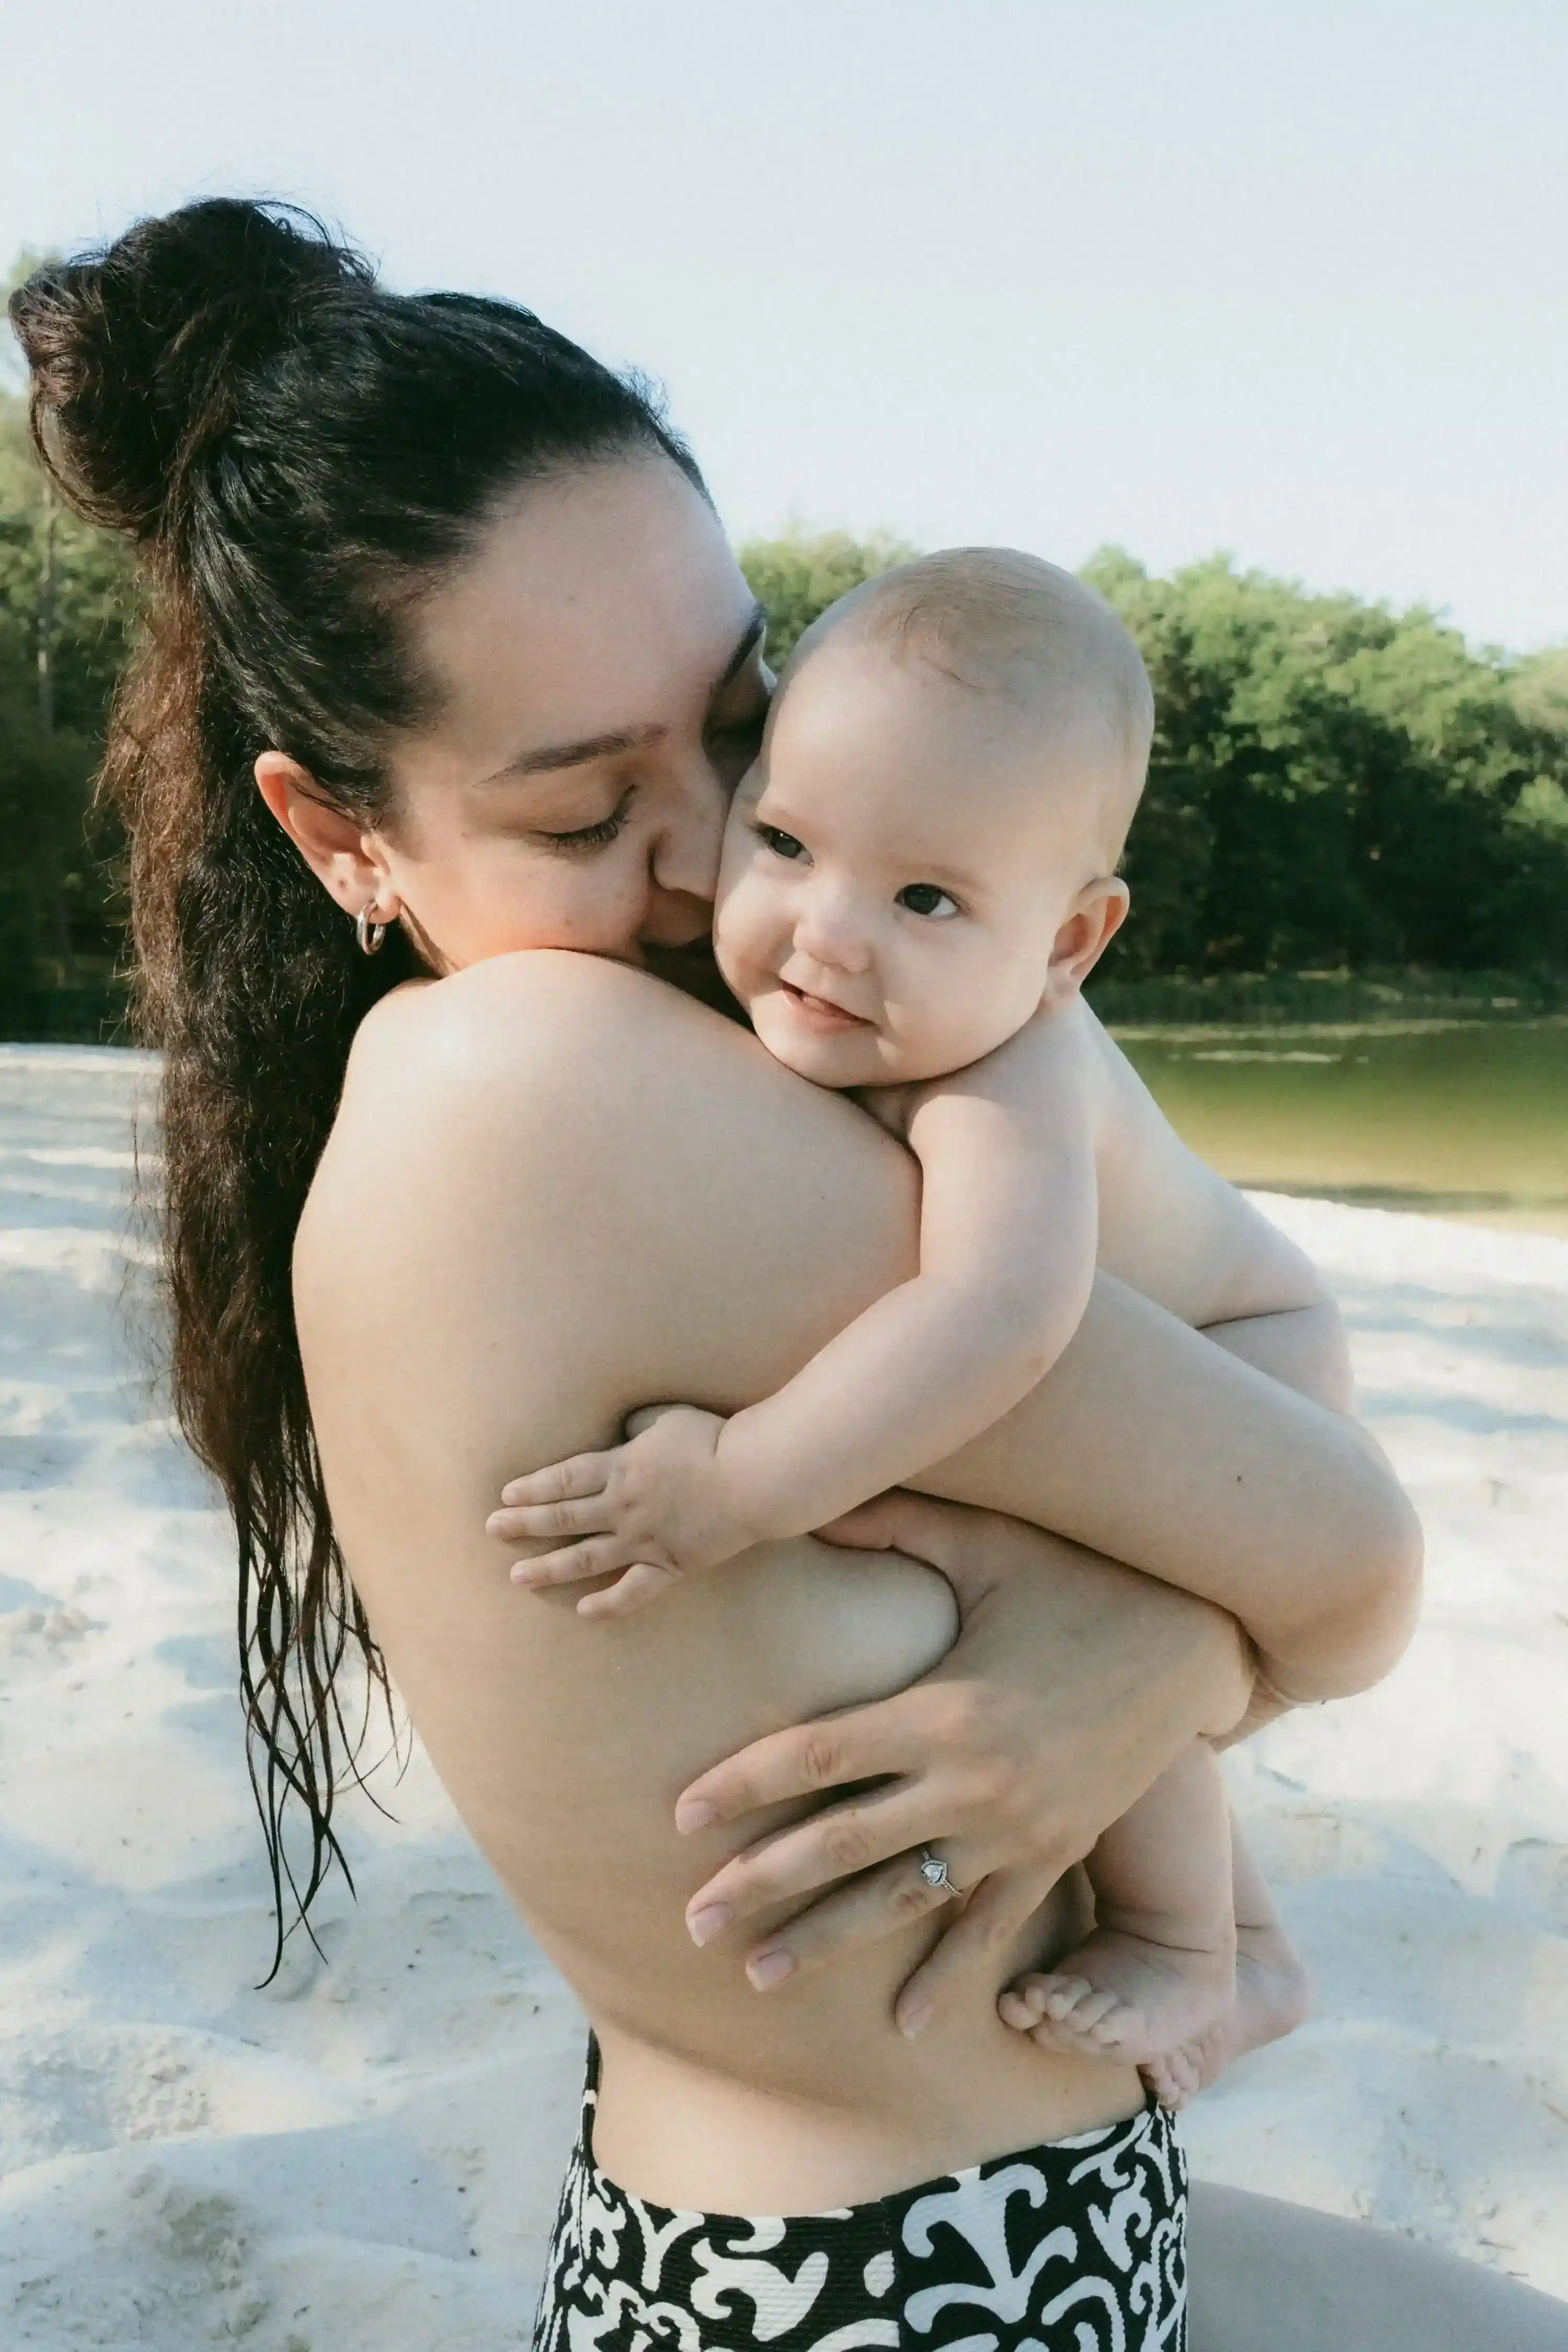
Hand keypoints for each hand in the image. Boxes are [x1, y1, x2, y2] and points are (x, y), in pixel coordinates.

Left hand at [486, 1404, 756, 1617]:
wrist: (752, 1479)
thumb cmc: (713, 1441)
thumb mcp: (668, 1419)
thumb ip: (638, 1426)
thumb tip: (623, 1432)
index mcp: (620, 1468)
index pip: (564, 1479)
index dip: (533, 1488)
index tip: (505, 1496)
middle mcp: (622, 1507)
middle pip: (564, 1516)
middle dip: (524, 1524)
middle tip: (492, 1531)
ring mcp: (643, 1540)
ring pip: (585, 1557)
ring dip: (549, 1567)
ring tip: (518, 1576)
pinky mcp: (669, 1565)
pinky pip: (633, 1590)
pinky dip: (608, 1603)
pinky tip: (583, 1610)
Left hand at [672, 1492, 1250, 2031]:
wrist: (1191, 1644)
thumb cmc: (1077, 1579)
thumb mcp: (986, 1543)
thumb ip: (895, 1524)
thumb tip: (815, 1493)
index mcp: (938, 1708)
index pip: (814, 1756)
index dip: (743, 1786)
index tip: (681, 1815)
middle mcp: (968, 1782)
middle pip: (839, 1843)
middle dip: (759, 1885)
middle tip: (692, 1923)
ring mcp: (1013, 1831)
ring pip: (899, 1900)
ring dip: (825, 1941)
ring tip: (757, 1976)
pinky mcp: (1053, 1856)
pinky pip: (988, 1929)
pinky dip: (944, 1980)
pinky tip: (899, 2027)